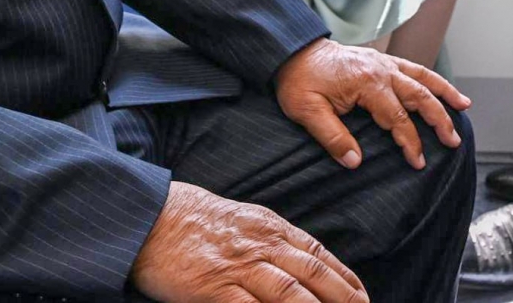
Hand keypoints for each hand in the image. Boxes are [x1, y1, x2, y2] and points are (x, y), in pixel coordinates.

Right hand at [130, 180, 366, 302]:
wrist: (150, 217)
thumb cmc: (195, 220)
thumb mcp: (244, 219)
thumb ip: (273, 239)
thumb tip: (303, 261)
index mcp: (270, 228)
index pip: (318, 255)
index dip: (344, 278)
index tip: (362, 296)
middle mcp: (261, 245)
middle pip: (312, 275)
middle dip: (342, 298)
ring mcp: (238, 267)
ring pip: (289, 293)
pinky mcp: (214, 288)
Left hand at [274, 38, 469, 171]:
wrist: (294, 51)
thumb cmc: (299, 81)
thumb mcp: (307, 112)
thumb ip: (332, 137)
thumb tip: (355, 162)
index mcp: (367, 83)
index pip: (397, 118)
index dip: (410, 142)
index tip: (418, 161)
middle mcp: (381, 70)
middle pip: (419, 96)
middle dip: (439, 120)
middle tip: (453, 141)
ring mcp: (384, 63)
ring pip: (422, 78)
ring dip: (445, 93)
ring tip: (464, 107)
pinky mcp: (382, 60)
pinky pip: (413, 68)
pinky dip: (431, 78)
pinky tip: (441, 88)